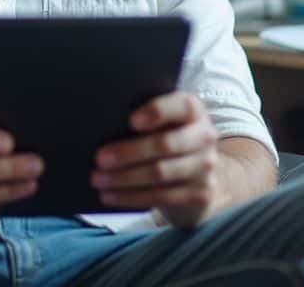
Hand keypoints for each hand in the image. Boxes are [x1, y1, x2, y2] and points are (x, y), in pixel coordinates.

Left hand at [90, 91, 219, 227]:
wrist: (198, 176)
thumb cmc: (169, 140)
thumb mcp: (165, 124)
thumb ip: (146, 120)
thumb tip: (104, 126)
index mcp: (195, 111)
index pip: (183, 105)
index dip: (158, 112)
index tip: (131, 121)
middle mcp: (205, 136)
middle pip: (165, 144)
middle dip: (129, 152)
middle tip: (100, 158)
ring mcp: (205, 167)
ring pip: (160, 173)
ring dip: (124, 178)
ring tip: (98, 179)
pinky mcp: (200, 193)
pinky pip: (161, 197)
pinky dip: (131, 197)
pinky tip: (110, 196)